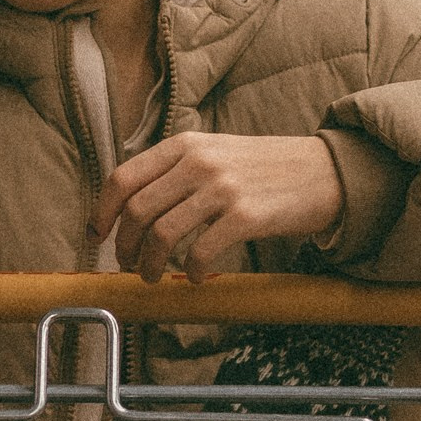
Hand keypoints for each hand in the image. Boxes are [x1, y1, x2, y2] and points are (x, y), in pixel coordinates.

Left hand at [95, 131, 344, 280]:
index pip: (124, 177)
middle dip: (124, 246)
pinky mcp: (246, 216)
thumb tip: (131, 206)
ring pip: (162, 234)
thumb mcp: (215, 151)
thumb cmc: (264, 169)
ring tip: (153, 277)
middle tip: (129, 266)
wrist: (324, 171)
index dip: (102, 212)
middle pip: (137, 210)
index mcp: (185, 144)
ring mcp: (222, 188)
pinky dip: (192, 272)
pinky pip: (201, 252)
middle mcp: (199, 161)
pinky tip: (199, 276)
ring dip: (150, 265)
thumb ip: (177, 169)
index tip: (96, 237)